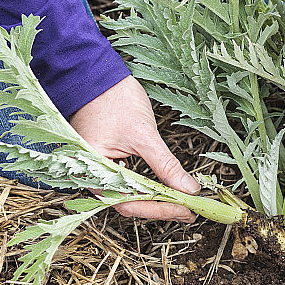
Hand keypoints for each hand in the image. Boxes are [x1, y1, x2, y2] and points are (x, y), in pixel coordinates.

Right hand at [70, 76, 198, 221]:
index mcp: (93, 174)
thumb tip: (189, 189)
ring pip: (131, 195)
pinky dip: (149, 186)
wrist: (98, 75)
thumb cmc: (114, 99)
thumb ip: (166, 166)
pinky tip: (167, 187)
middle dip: (162, 207)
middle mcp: (93, 177)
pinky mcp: (107, 162)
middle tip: (191, 209)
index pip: (130, 204)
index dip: (161, 209)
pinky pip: (129, 182)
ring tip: (183, 200)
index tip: (188, 209)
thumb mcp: (145, 135)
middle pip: (130, 203)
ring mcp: (99, 170)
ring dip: (158, 199)